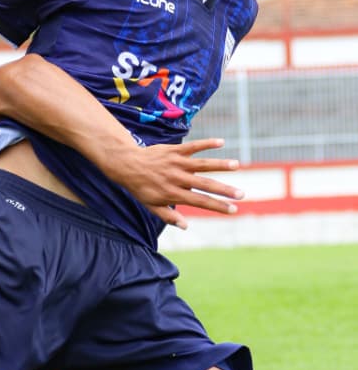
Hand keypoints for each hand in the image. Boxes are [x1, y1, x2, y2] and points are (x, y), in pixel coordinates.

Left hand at [110, 137, 244, 228]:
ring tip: (237, 165)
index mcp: (173, 194)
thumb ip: (168, 216)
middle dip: (224, 190)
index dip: (217, 206)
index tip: (233, 210)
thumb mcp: (151, 205)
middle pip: (205, 184)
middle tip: (242, 194)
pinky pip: (193, 146)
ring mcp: (177, 163)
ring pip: (202, 164)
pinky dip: (207, 143)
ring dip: (220, 164)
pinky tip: (221, 142)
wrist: (127, 164)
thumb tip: (186, 226)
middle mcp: (177, 178)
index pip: (200, 201)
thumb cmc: (141, 187)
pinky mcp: (174, 150)